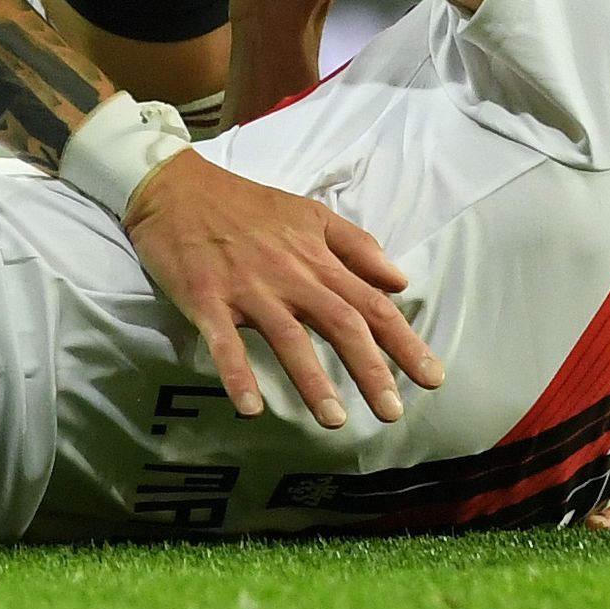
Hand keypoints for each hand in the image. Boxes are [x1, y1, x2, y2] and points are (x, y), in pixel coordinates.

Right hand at [121, 149, 445, 430]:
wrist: (176, 187)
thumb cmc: (246, 205)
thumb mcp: (309, 214)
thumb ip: (355, 246)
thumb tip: (400, 280)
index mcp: (316, 258)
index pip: (371, 303)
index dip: (404, 341)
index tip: (433, 378)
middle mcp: (290, 275)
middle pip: (340, 323)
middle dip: (370, 368)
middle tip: (393, 412)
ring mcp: (248, 288)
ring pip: (288, 338)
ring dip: (312, 381)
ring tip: (335, 421)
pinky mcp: (206, 298)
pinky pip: (223, 341)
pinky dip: (237, 373)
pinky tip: (250, 408)